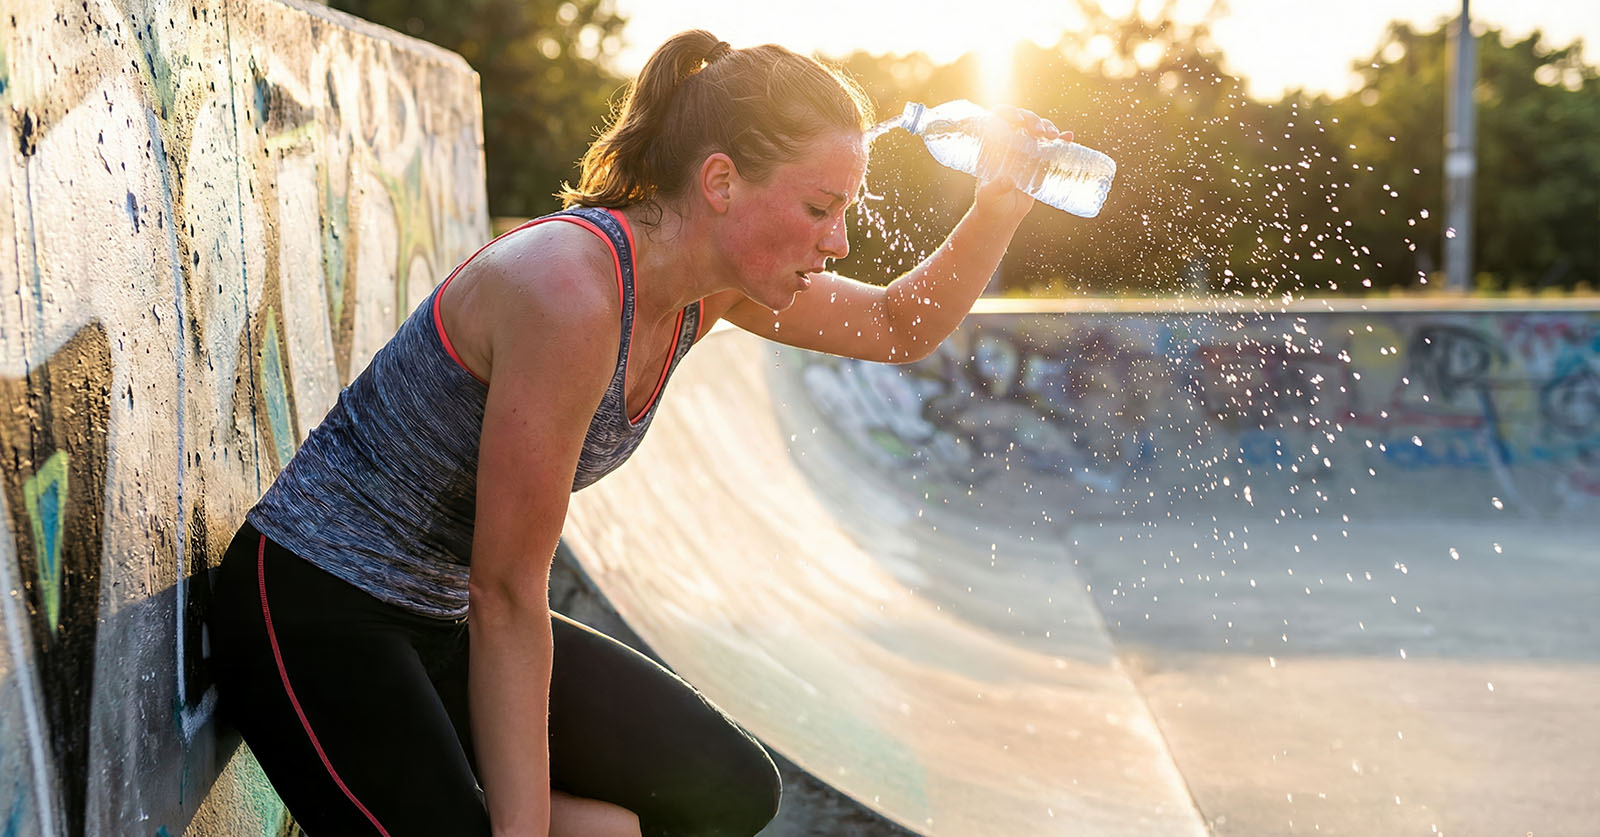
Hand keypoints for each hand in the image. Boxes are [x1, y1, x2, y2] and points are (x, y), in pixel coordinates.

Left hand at [972, 105, 1072, 223]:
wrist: (1003, 216)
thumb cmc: (990, 204)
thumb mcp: (990, 195)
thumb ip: (996, 187)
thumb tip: (1008, 180)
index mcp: (993, 145)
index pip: (997, 119)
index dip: (1008, 112)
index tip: (1018, 119)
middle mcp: (1009, 144)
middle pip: (1022, 120)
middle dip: (1033, 119)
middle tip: (1040, 131)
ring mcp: (1025, 151)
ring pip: (1038, 129)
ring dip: (1047, 126)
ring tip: (1054, 136)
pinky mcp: (1038, 161)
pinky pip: (1050, 145)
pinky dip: (1060, 140)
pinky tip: (1068, 138)